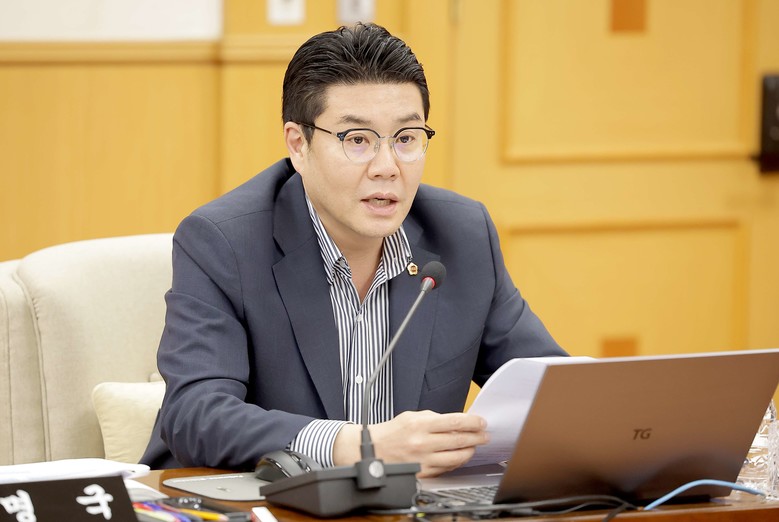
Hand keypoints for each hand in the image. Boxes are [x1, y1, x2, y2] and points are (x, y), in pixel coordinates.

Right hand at [333, 410, 488, 476]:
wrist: (372, 450)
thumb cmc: (392, 432)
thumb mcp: (411, 416)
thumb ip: (433, 418)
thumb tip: (456, 422)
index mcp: (420, 425)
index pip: (453, 422)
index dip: (472, 422)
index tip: (481, 422)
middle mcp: (422, 443)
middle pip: (458, 440)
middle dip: (476, 437)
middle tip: (484, 435)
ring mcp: (423, 460)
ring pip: (455, 457)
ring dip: (469, 451)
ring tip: (474, 446)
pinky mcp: (422, 473)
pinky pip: (446, 469)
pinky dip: (456, 462)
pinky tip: (460, 457)